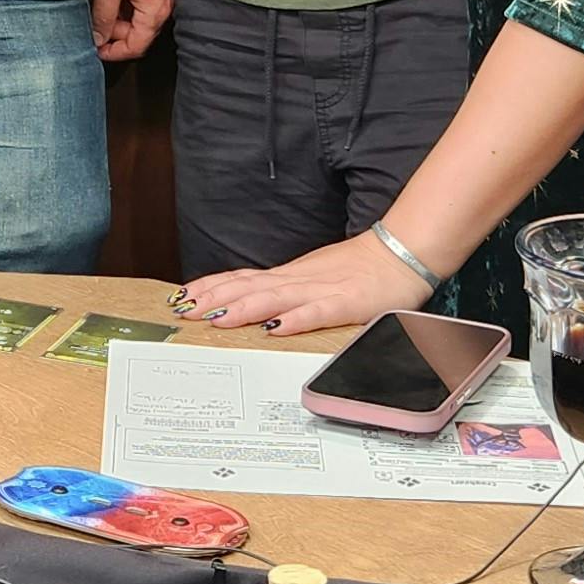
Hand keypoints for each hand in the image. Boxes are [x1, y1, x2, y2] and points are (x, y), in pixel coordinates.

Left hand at [93, 0, 173, 62]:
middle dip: (114, 36)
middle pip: (138, 36)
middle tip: (95, 28)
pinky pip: (143, 9)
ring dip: (119, 22)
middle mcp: (162, 7)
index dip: (114, 53)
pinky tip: (113, 1)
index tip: (98, 51)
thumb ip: (103, 13)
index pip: (136, 47)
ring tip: (100, 12)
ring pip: (139, 22)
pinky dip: (127, 11)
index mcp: (154, 11)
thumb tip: (98, 36)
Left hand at [177, 232, 416, 337]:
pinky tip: (276, 328)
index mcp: (290, 276)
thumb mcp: (314, 277)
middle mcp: (299, 280)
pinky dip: (295, 320)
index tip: (182, 297)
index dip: (211, 287)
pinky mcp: (348, 303)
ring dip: (243, 308)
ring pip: (275, 298)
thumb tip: (253, 306)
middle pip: (249, 288)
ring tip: (216, 319)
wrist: (402, 254)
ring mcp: (322, 290)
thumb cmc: (360, 270)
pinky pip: (318, 312)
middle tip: (184, 311)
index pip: (242, 279)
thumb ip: (285, 291)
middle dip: (214, 300)